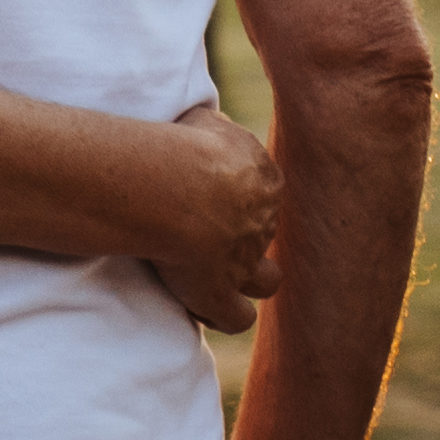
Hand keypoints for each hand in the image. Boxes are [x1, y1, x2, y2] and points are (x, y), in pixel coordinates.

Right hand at [147, 101, 283, 332]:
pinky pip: (237, 317)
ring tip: (217, 280)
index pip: (262, 191)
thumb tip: (207, 124)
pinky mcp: (220, 293)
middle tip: (199, 234)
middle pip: (262, 233)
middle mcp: (264, 222)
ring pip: (266, 280)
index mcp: (264, 179)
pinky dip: (223, 316)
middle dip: (239, 237)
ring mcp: (246, 262)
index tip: (205, 198)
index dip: (237, 198)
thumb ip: (213, 129)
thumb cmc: (183, 148)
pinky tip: (204, 310)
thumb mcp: (204, 122)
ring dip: (247, 280)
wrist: (174, 186)